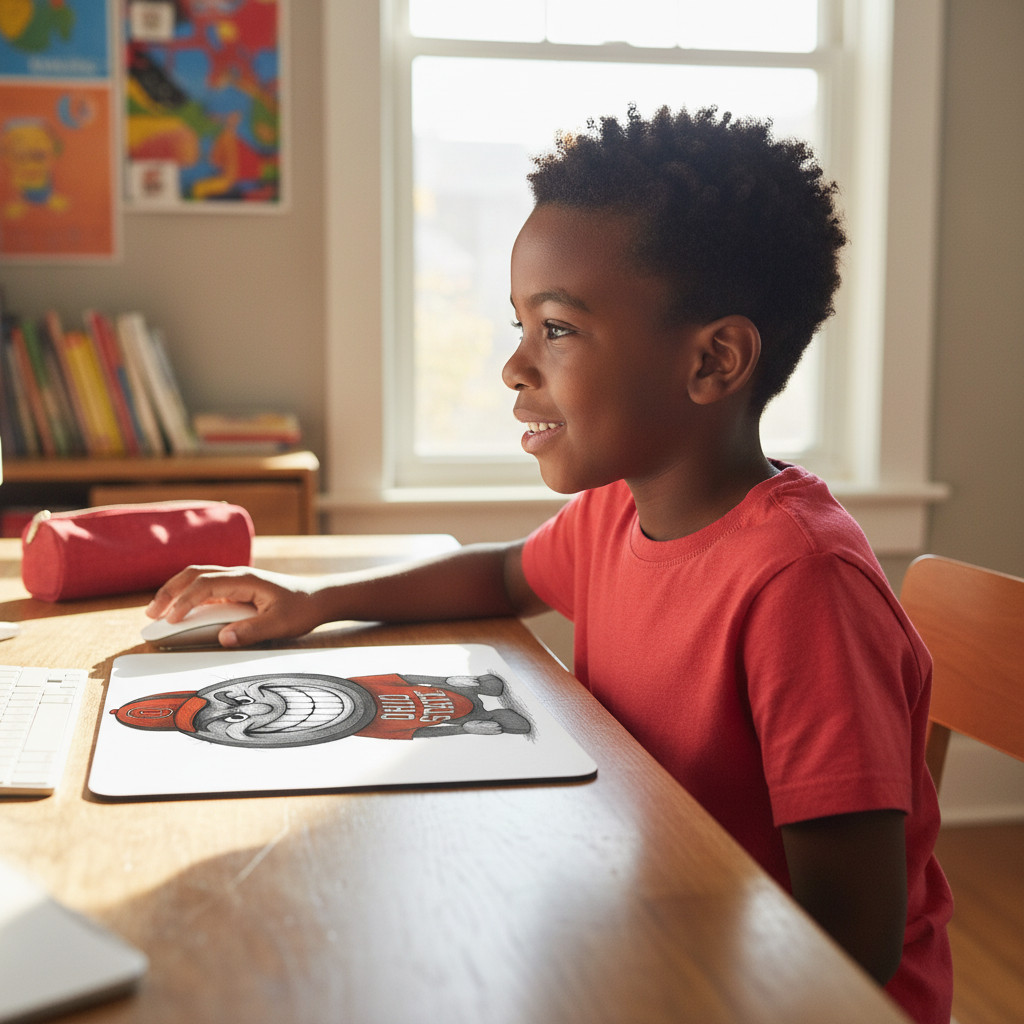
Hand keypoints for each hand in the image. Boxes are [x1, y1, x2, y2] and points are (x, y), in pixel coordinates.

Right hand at [145, 565, 325, 646]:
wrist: (318, 598)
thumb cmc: (301, 609)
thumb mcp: (280, 625)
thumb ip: (252, 632)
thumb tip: (223, 638)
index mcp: (245, 579)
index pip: (205, 585)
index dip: (184, 601)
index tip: (170, 620)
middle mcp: (237, 575)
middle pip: (193, 575)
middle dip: (168, 593)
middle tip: (150, 615)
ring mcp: (235, 580)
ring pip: (196, 577)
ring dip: (174, 592)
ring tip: (156, 612)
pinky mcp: (236, 588)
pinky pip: (205, 587)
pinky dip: (186, 596)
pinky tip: (178, 611)